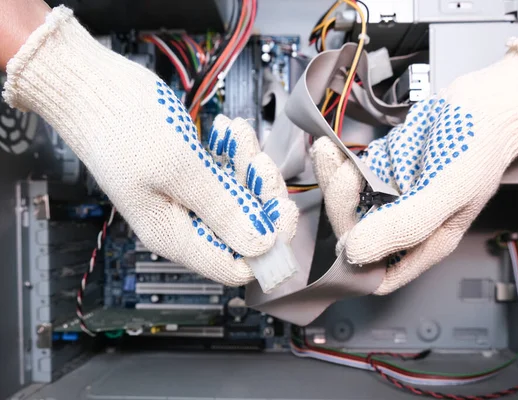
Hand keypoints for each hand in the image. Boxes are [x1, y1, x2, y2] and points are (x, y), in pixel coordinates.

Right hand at [2, 6, 297, 285]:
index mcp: (175, 235)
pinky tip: (227, 130)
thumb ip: (222, 209)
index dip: (266, 244)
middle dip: (260, 195)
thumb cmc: (124, 127)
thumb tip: (261, 246)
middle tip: (256, 161)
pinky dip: (235, 152)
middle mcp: (183, 223)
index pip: (235, 267)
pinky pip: (227, 173)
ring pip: (240, 197)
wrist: (93, 88)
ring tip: (236, 135)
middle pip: (244, 230)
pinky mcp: (192, 175)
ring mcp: (188, 198)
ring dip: (248, 166)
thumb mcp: (180, 169)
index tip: (280, 208)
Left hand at [311, 38, 517, 294]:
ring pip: (345, 205)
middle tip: (349, 174)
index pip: (378, 277)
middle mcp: (403, 226)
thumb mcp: (446, 190)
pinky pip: (348, 178)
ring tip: (339, 154)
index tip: (344, 235)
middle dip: (343, 206)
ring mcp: (390, 199)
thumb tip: (353, 254)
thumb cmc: (476, 148)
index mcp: (423, 243)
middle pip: (355, 236)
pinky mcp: (381, 174)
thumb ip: (404, 224)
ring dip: (336, 181)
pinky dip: (335, 164)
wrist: (481, 102)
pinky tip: (329, 148)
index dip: (354, 267)